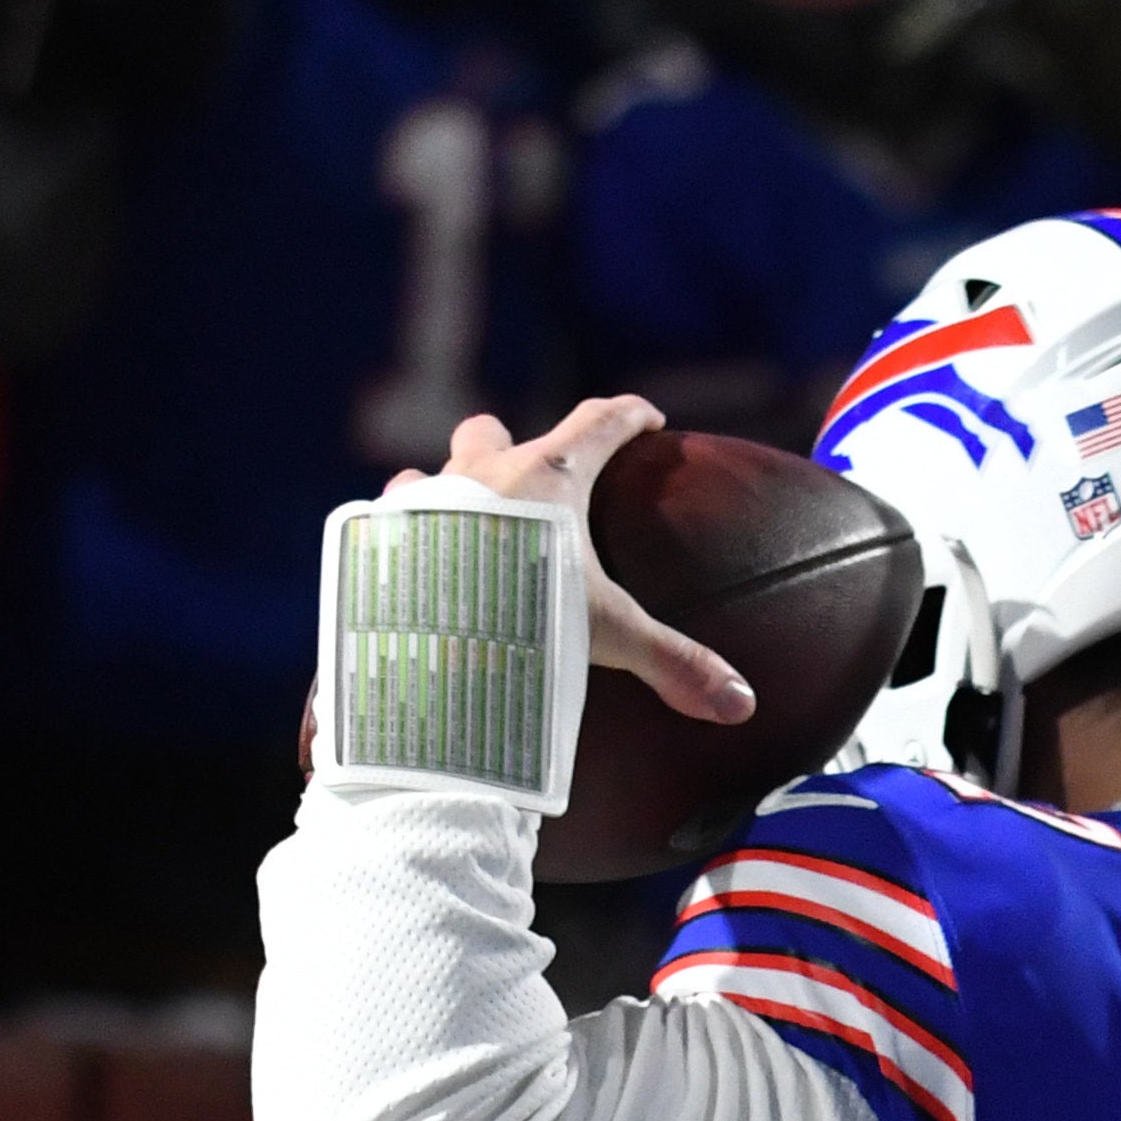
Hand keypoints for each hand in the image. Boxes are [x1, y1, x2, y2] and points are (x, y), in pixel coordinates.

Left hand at [411, 398, 752, 726]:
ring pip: (430, 472)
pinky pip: (386, 524)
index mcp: (547, 478)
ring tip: (452, 523)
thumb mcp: (604, 636)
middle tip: (526, 473)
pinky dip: (399, 538)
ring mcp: (423, 498)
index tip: (648, 417)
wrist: (426, 628)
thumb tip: (741, 703)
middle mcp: (480, 472)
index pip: (600, 424)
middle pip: (495, 431)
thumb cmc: (524, 616)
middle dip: (509, 443)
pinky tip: (403, 568)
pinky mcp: (379, 535)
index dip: (628, 417)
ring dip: (443, 488)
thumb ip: (670, 663)